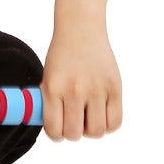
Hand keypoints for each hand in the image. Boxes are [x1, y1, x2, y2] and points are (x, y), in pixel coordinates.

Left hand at [40, 22, 121, 140]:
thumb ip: (51, 103)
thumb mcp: (48, 77)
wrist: (81, 29)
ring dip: (91, 129)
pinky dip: (108, 124)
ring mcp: (97, 89)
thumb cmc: (62, 56)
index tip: (58, 128)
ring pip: (97, 131)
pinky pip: (115, 122)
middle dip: (73, 132)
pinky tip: (101, 113)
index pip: (54, 129)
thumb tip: (55, 130)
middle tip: (74, 119)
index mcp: (53, 88)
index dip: (56, 134)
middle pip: (75, 134)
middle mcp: (75, 89)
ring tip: (88, 115)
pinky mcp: (115, 87)